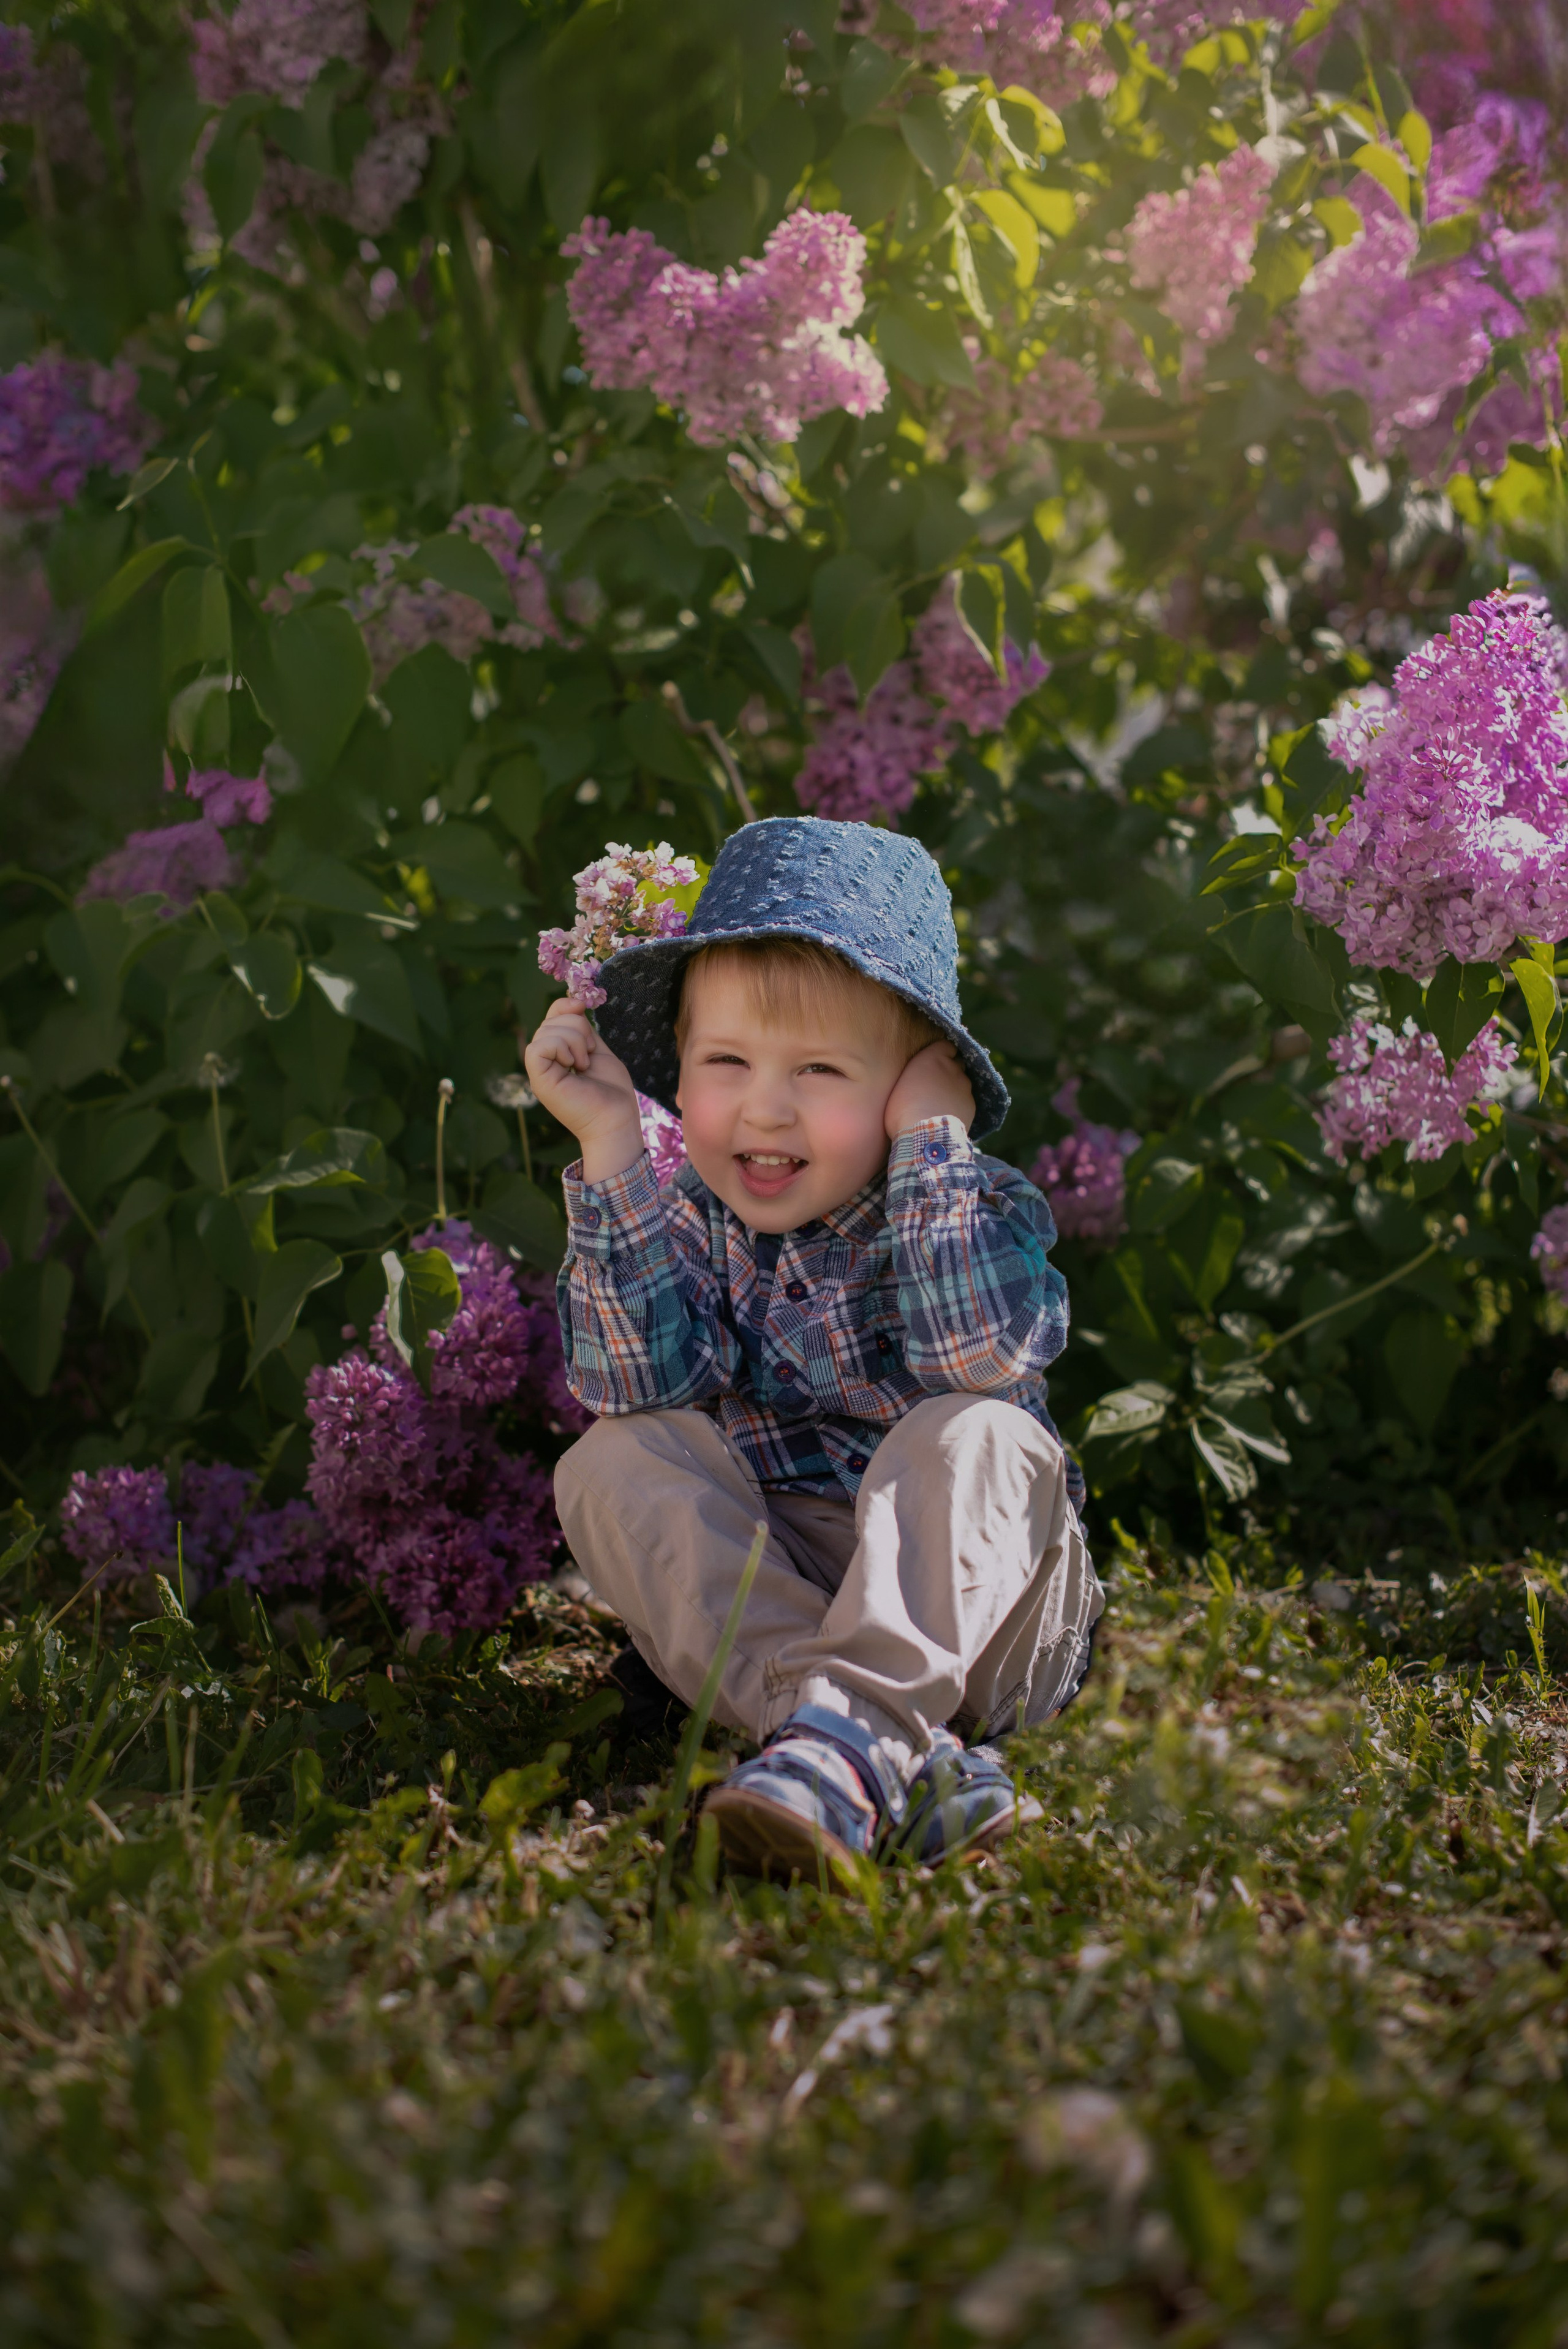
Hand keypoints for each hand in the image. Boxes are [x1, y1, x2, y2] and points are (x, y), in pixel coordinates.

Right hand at [523, 1000, 643, 1180]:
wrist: (615, 1120)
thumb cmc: (611, 1091)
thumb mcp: (598, 1050)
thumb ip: (584, 1029)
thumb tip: (574, 1000)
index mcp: (557, 1053)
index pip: (552, 1015)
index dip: (566, 1006)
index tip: (583, 1009)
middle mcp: (545, 1060)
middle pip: (551, 1019)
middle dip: (579, 1028)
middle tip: (589, 1056)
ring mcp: (539, 1070)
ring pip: (547, 1030)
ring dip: (576, 1041)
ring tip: (584, 1066)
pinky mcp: (538, 1078)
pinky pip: (540, 1045)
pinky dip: (562, 1048)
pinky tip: (574, 1066)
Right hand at [885, 1038, 975, 1139]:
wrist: (925, 1134)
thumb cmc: (903, 1109)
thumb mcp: (901, 1084)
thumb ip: (915, 1075)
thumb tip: (918, 1080)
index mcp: (933, 1057)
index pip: (946, 1046)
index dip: (943, 1053)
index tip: (935, 1062)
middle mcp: (952, 1068)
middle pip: (957, 1063)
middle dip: (950, 1069)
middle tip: (937, 1083)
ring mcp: (964, 1086)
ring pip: (963, 1082)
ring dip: (955, 1088)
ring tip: (943, 1101)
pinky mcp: (971, 1104)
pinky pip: (966, 1099)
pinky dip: (959, 1103)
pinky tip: (948, 1113)